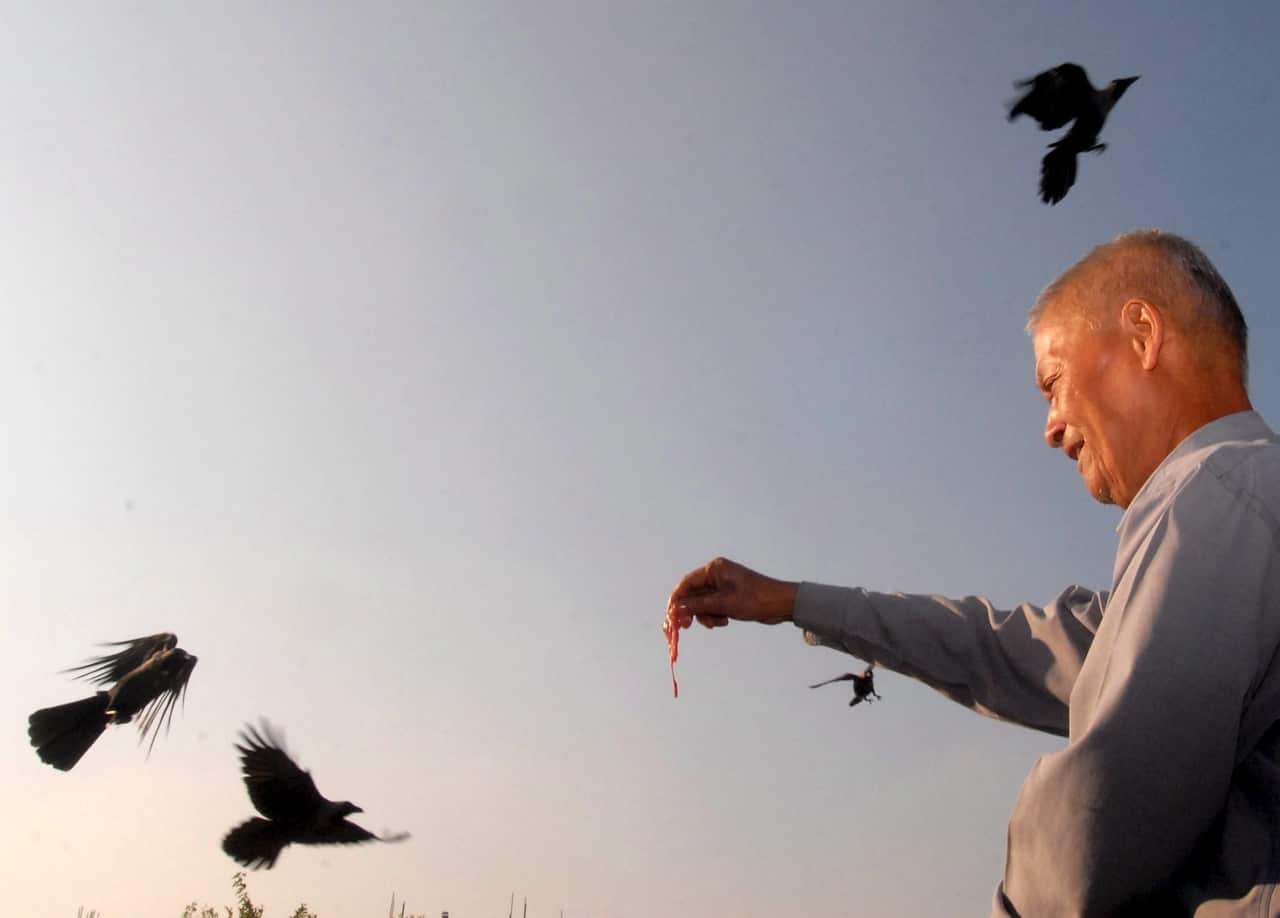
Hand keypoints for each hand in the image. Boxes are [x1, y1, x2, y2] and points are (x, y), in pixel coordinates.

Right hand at [667, 557, 797, 627]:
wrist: (781, 604)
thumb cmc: (754, 600)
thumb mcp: (723, 604)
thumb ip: (698, 606)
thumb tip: (676, 610)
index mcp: (714, 569)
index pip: (687, 583)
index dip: (676, 599)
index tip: (670, 615)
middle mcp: (716, 575)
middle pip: (693, 594)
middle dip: (693, 610)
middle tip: (687, 626)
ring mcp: (723, 585)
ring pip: (703, 603)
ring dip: (706, 615)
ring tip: (718, 622)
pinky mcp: (729, 596)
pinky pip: (713, 607)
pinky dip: (715, 615)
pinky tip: (725, 621)